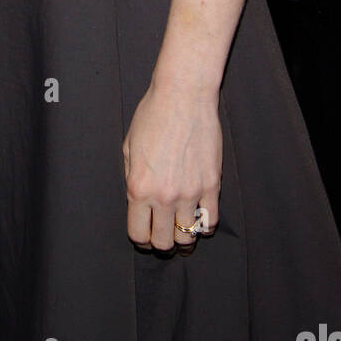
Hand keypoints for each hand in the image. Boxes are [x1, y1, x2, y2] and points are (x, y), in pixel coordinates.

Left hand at [123, 83, 220, 251]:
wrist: (182, 97)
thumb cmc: (151, 116)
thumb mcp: (128, 148)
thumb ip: (131, 179)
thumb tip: (138, 201)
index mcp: (139, 188)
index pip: (138, 234)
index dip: (139, 239)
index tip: (143, 234)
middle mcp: (164, 196)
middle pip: (163, 242)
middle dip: (160, 242)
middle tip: (161, 234)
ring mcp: (191, 192)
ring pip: (188, 236)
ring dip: (182, 237)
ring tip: (180, 228)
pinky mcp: (212, 185)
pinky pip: (210, 221)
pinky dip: (203, 225)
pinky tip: (198, 219)